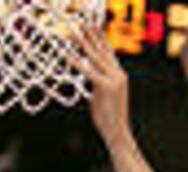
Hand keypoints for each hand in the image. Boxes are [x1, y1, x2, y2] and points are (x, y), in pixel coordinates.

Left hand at [72, 25, 131, 147]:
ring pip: (96, 58)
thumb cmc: (108, 119)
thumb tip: (88, 76)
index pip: (108, 53)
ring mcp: (115, 80)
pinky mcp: (107, 87)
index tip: (92, 26)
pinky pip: (89, 72)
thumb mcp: (101, 96)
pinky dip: (77, 63)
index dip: (99, 38)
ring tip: (73, 32)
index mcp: (119, 75)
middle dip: (91, 36)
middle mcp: (119, 74)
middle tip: (81, 23)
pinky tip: (68, 55)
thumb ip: (96, 83)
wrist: (118, 133)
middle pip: (102, 51)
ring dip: (83, 44)